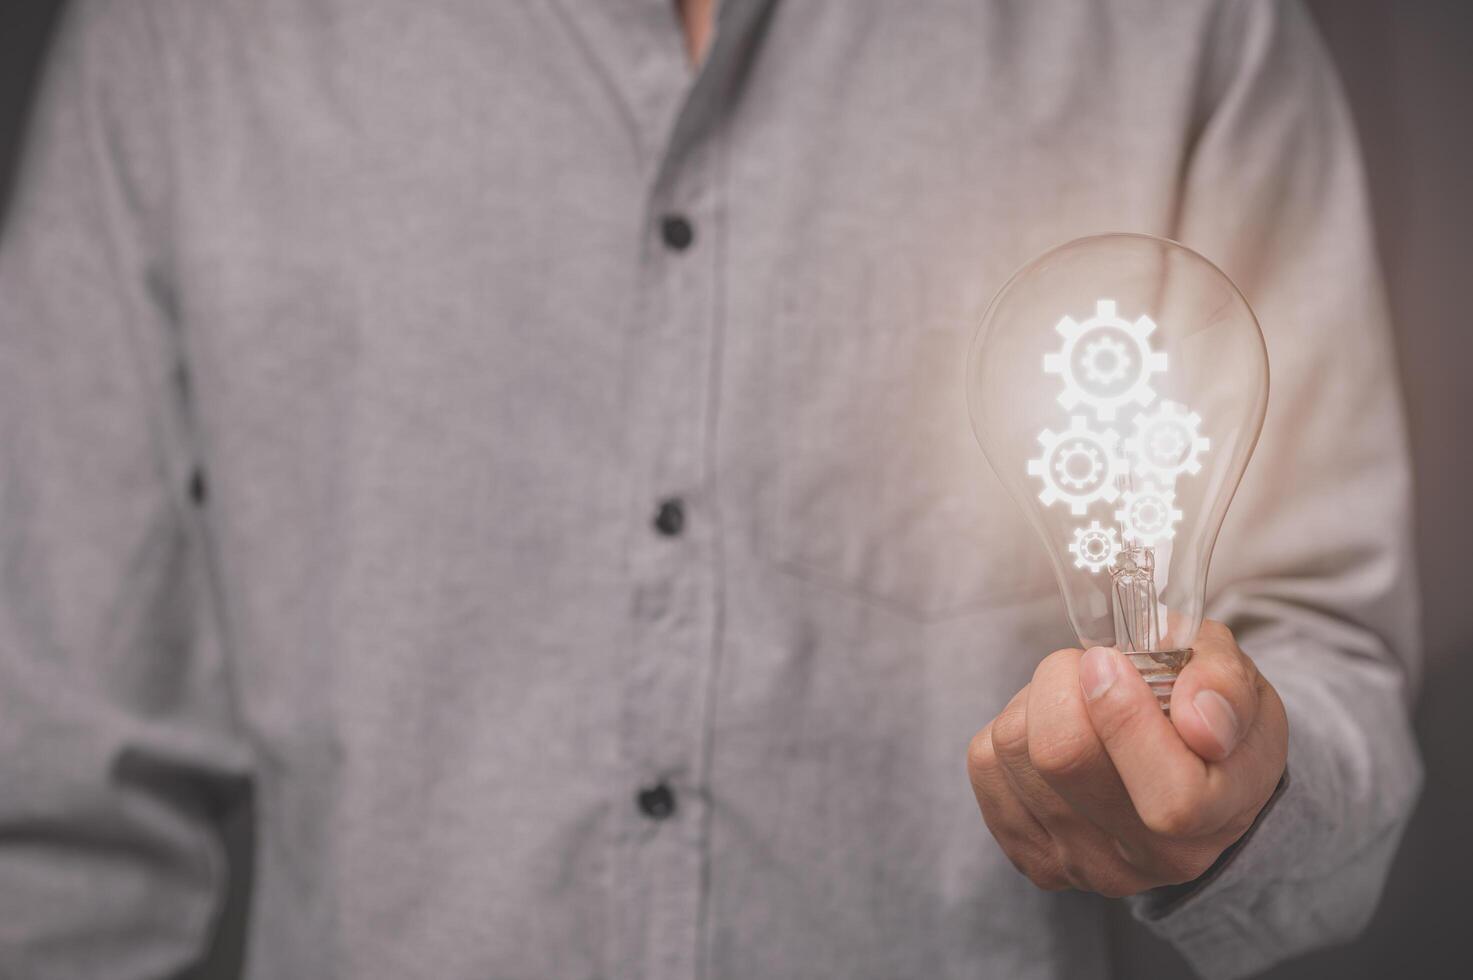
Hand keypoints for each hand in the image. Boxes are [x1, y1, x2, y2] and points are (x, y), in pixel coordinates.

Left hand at [966, 620, 1287, 896]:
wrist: (1190, 781)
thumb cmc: (1211, 720)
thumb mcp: (1240, 685)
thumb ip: (1224, 687)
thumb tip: (1199, 722)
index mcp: (1216, 819)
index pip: (1170, 798)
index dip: (1126, 716)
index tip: (1108, 661)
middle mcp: (1149, 857)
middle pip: (1063, 758)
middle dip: (1063, 683)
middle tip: (1091, 664)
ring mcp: (1084, 864)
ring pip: (1014, 750)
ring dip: (1034, 700)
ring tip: (1075, 698)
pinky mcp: (1031, 854)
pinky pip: (984, 763)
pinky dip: (1008, 725)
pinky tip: (1047, 728)